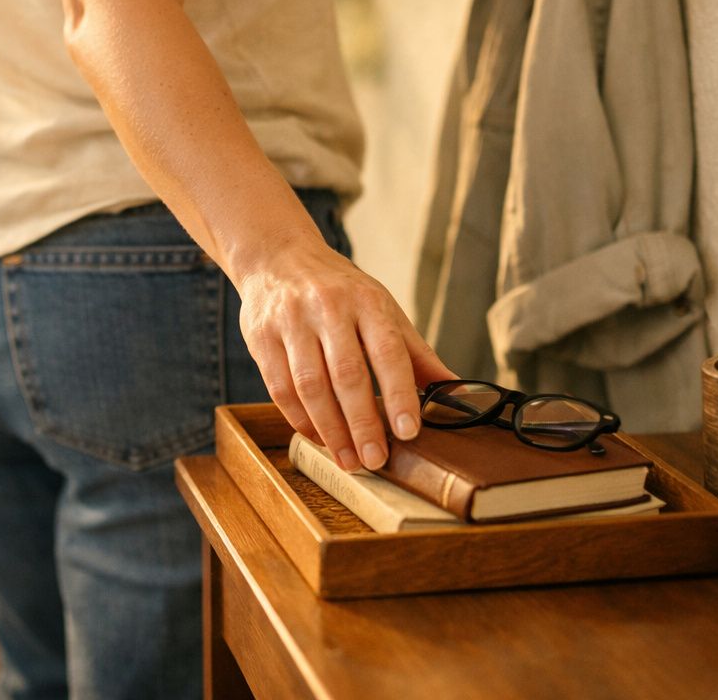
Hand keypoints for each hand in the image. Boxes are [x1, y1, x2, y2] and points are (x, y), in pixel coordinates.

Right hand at [237, 238, 457, 471]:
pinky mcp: (261, 337)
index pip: (387, 351)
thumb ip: (415, 353)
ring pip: (309, 385)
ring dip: (330, 430)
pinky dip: (300, 419)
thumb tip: (456, 392)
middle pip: (346, 373)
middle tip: (375, 459)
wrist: (279, 258)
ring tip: (348, 459)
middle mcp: (328, 308)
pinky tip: (318, 437)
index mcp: (367, 301)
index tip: (409, 431)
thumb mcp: (382, 309)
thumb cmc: (340, 291)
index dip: (399, 393)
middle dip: (362, 423)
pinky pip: (280, 387)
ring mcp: (290, 322)